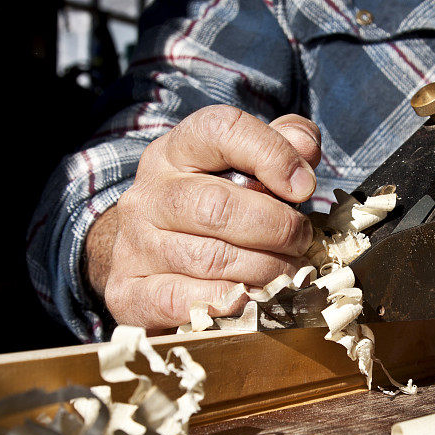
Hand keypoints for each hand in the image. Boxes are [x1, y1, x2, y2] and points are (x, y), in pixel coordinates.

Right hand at [89, 105, 320, 331]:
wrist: (148, 259)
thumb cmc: (214, 210)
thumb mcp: (245, 166)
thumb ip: (282, 145)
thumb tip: (305, 145)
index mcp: (176, 151)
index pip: (221, 130)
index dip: (271, 154)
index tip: (304, 187)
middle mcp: (148, 194)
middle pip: (216, 206)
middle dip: (276, 227)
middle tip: (301, 241)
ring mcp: (134, 244)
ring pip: (209, 258)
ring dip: (263, 270)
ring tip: (287, 273)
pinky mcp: (129, 292)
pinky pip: (179, 300)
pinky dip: (225, 303)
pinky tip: (251, 300)